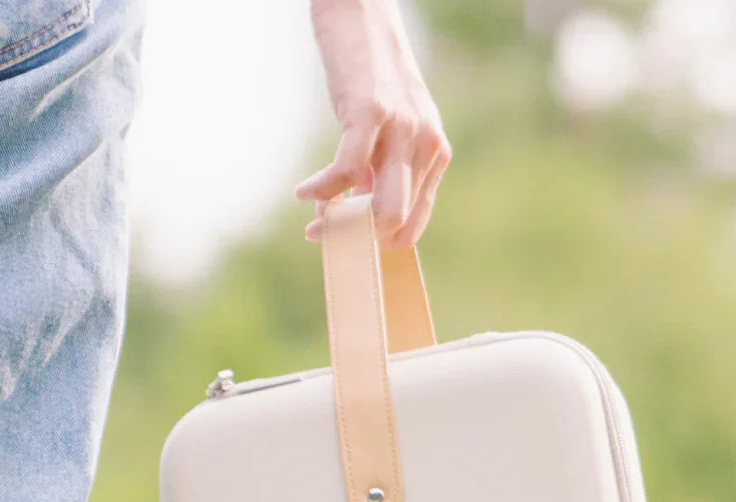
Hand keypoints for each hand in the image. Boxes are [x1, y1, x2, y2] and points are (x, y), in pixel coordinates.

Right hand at [296, 0, 451, 248]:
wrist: (361, 10)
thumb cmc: (368, 73)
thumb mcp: (389, 127)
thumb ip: (384, 168)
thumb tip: (355, 213)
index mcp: (434, 153)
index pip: (413, 222)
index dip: (378, 243)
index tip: (348, 243)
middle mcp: (426, 144)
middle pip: (397, 223)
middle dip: (359, 242)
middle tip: (324, 234)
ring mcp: (402, 129)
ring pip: (379, 207)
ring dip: (339, 223)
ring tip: (313, 219)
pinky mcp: (372, 112)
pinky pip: (346, 172)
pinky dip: (321, 190)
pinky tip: (302, 192)